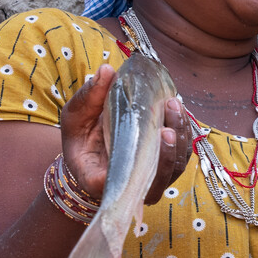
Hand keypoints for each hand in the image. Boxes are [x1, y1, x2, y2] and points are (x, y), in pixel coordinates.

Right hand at [58, 63, 191, 203]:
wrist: (90, 153)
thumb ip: (88, 98)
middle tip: (168, 113)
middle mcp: (131, 188)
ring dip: (180, 135)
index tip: (154, 139)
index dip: (143, 169)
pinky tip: (178, 110)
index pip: (124, 185)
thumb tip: (107, 70)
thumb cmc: (80, 140)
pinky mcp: (164, 169)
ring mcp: (151, 180)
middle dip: (169, 147)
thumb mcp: (75, 118)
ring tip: (173, 104)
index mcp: (101, 181)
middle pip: (160, 174)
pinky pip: (180, 156)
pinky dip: (183, 134)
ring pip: (175, 165)